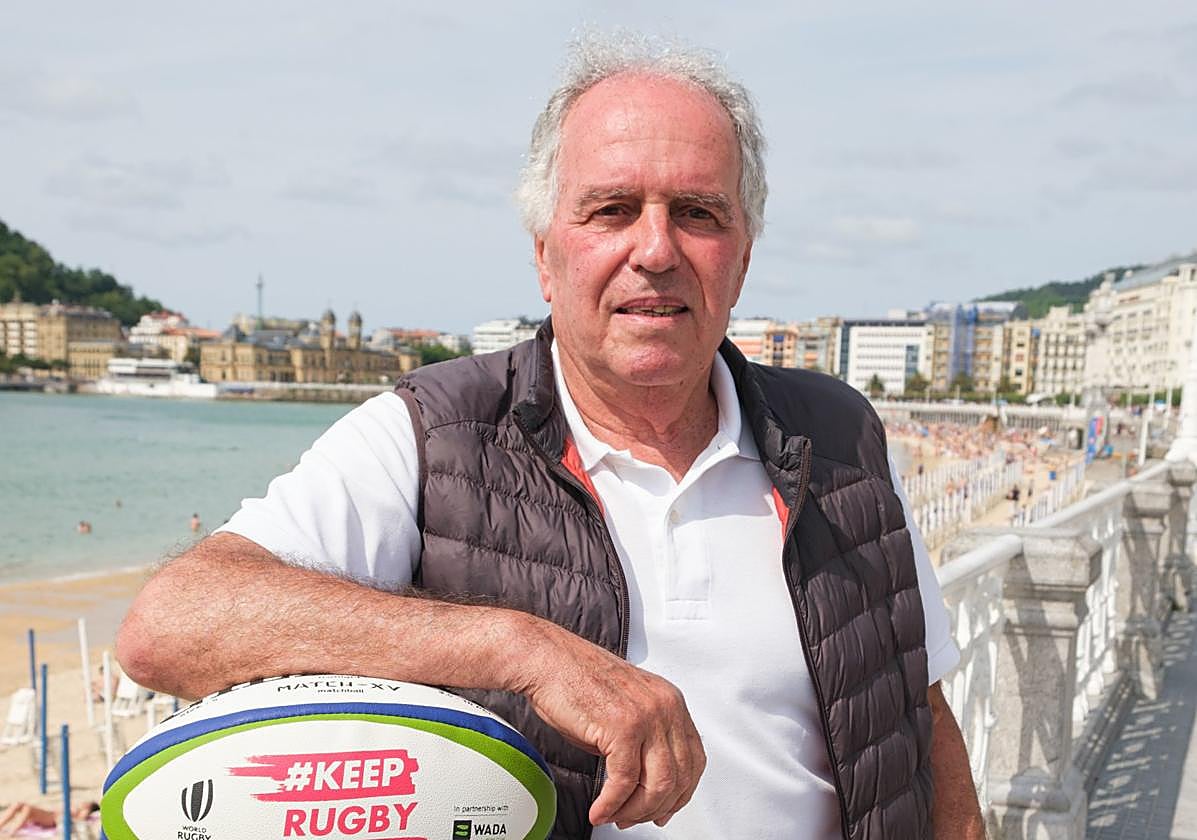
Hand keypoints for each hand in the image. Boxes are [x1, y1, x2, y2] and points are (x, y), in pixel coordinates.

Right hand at [514, 618, 705, 828]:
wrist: (546, 659)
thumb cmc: (576, 679)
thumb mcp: (625, 708)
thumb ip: (644, 741)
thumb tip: (646, 783)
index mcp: (670, 700)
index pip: (694, 759)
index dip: (680, 792)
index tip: (664, 808)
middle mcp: (664, 706)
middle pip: (680, 777)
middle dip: (656, 807)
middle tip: (634, 817)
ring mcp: (646, 716)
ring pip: (657, 785)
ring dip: (635, 810)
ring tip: (615, 816)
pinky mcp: (622, 727)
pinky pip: (624, 782)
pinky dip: (611, 804)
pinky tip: (600, 809)